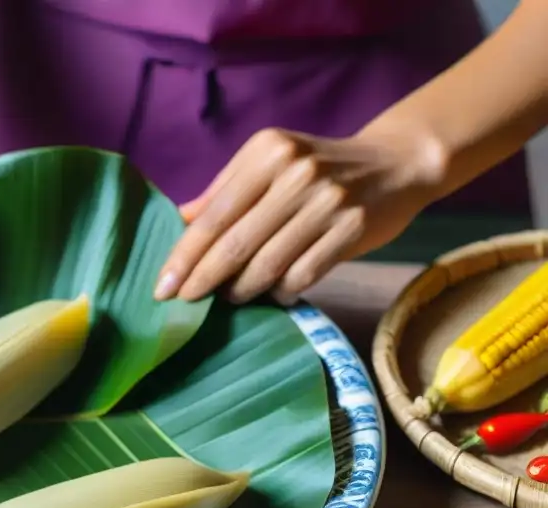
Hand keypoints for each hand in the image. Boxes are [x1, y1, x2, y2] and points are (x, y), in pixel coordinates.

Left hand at [154, 127, 442, 304]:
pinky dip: (282, 292)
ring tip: (230, 297)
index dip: (184, 255)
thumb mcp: (270, 162)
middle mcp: (295, 173)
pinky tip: (273, 295)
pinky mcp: (352, 228)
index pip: (214, 214)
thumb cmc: (318, 167)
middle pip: (235, 242)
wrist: (395, 163)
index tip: (162, 287)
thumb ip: (225, 190)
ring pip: (267, 264)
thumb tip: (178, 220)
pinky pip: (303, 274)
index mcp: (266, 152)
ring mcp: (326, 201)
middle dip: (202, 279)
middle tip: (183, 303)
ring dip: (242, 289)